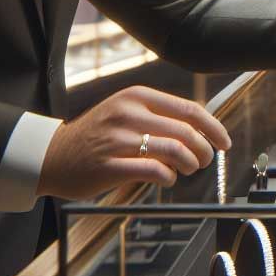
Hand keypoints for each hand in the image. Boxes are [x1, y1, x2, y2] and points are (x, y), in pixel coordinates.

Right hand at [38, 86, 231, 200]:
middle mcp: (129, 113)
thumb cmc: (95, 136)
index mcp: (136, 96)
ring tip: (187, 170)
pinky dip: (169, 177)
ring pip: (175, 151)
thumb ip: (158, 116)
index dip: (213, 128)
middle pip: (186, 132)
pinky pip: (155, 171)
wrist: (51, 155)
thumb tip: (201, 129)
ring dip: (190, 164)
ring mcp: (118, 139)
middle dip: (204, 150)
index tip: (224, 142)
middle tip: (204, 161)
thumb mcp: (125, 112)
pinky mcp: (109, 166)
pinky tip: (166, 179)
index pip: (189, 109)